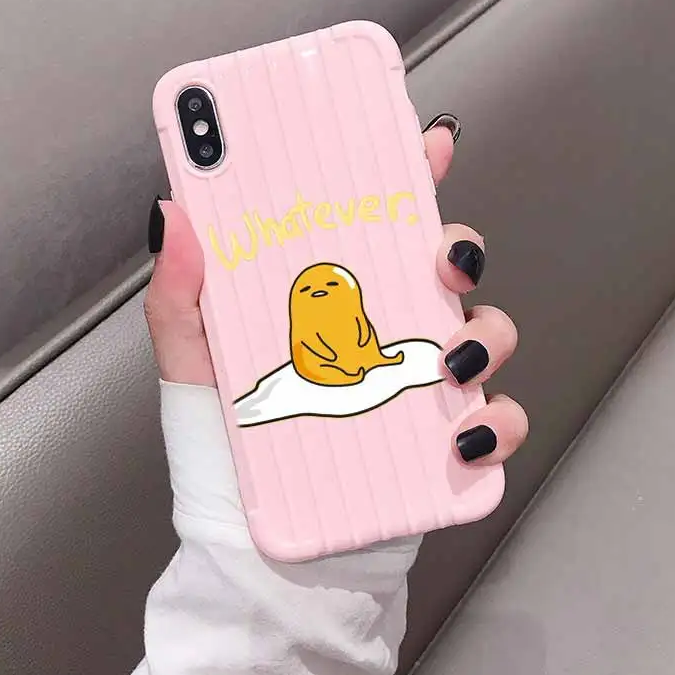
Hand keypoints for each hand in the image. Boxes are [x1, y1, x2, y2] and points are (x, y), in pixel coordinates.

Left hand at [144, 116, 527, 464]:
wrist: (253, 531)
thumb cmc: (226, 437)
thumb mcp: (193, 357)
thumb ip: (180, 293)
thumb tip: (175, 215)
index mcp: (337, 294)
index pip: (381, 220)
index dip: (412, 174)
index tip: (431, 142)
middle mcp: (388, 326)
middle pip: (446, 266)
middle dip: (461, 248)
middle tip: (443, 260)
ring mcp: (422, 380)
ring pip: (487, 332)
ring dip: (484, 337)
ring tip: (447, 363)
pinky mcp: (444, 438)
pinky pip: (499, 419)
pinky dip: (499, 422)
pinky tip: (464, 435)